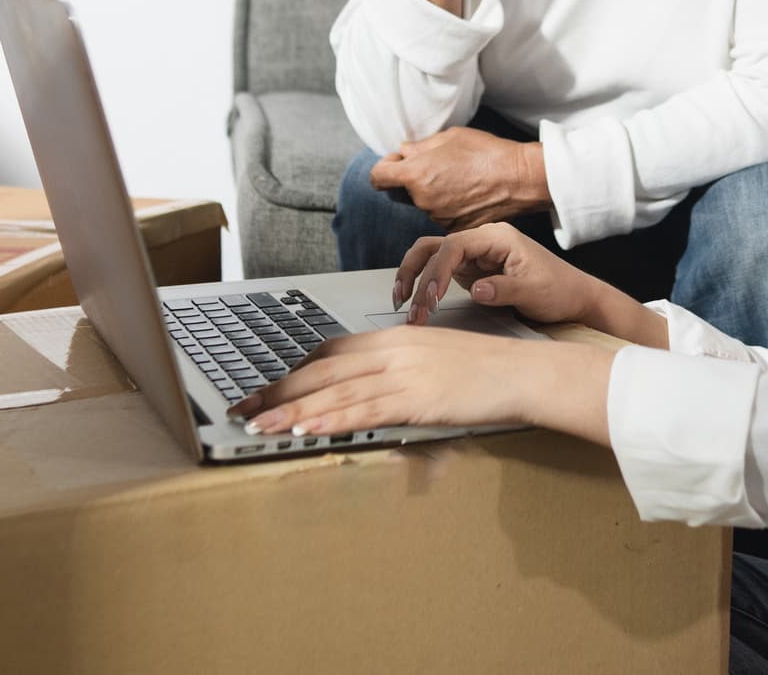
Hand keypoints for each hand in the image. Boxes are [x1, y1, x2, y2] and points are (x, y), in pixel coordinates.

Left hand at [227, 326, 614, 446]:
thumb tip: (373, 398)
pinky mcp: (417, 399)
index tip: (267, 388)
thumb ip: (400, 374)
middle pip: (322, 370)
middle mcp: (392, 351)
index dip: (295, 370)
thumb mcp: (435, 360)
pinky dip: (330, 421)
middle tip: (243, 409)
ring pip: (334, 392)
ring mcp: (404, 374)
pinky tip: (305, 429)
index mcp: (395, 338)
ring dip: (291, 411)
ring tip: (258, 425)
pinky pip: (364, 411)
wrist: (524, 372)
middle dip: (278, 391)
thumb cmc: (486, 371)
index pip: (331, 351)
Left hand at [369, 127, 547, 230]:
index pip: (378, 177)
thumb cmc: (487, 153)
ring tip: (462, 178)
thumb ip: (420, 147)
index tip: (398, 162)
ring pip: (425, 203)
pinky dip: (450, 205)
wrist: (520, 179)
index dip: (385, 167)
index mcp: (416, 175)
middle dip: (414, 177)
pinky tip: (470, 192)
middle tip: (439, 165)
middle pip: (403, 190)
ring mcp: (439, 217)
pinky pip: (443, 214)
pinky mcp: (455, 227)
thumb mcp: (449, 137)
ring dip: (434, 192)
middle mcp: (423, 200)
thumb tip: (405, 153)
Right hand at [391, 222, 600, 327]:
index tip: (430, 298)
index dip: (437, 271)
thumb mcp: (535, 292)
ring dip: (413, 274)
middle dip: (416, 273)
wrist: (574, 296)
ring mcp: (476, 254)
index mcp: (498, 237)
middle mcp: (483, 241)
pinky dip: (425, 282)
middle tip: (405, 303)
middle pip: (435, 246)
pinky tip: (416, 298)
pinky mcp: (472, 269)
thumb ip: (504, 290)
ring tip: (400, 300)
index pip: (455, 246)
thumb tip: (476, 289)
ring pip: (432, 255)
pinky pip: (440, 270)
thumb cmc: (560, 290)